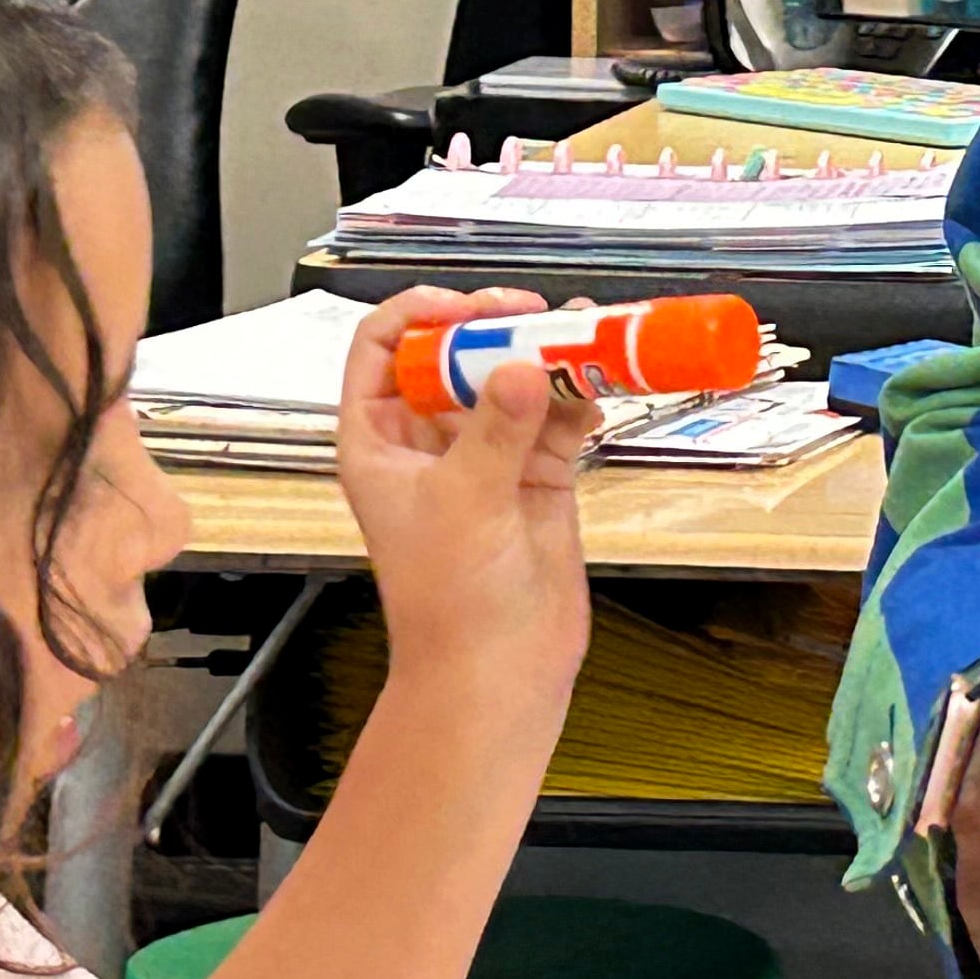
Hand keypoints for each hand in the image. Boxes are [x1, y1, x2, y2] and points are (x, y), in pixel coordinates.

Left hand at [335, 288, 597, 704]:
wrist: (497, 672)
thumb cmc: (448, 604)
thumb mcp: (464, 504)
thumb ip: (495, 430)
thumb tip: (521, 369)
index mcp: (379, 442)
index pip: (381, 349)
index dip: (419, 315)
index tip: (468, 306)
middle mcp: (429, 442)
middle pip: (456, 355)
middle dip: (496, 328)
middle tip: (535, 315)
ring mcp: (485, 456)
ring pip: (512, 380)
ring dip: (546, 353)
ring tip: (582, 334)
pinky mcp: (534, 474)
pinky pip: (557, 415)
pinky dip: (579, 392)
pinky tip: (599, 376)